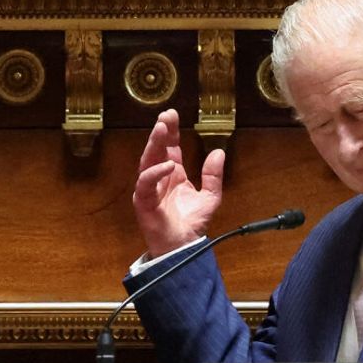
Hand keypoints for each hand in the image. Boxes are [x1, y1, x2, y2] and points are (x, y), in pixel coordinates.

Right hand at [132, 108, 225, 258]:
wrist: (183, 248)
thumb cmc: (191, 224)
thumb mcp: (210, 197)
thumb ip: (214, 176)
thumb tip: (218, 152)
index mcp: (173, 176)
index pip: (169, 148)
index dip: (171, 132)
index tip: (172, 115)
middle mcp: (159, 180)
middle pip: (156, 151)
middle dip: (160, 133)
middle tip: (165, 117)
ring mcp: (149, 190)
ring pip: (147, 163)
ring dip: (154, 146)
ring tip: (162, 130)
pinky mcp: (144, 202)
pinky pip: (146, 184)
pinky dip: (155, 173)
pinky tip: (168, 165)